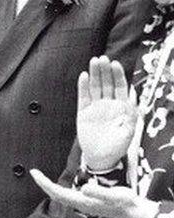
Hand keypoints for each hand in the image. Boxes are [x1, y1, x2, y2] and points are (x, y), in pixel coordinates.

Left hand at [31, 169, 159, 217]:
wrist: (135, 212)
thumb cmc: (126, 204)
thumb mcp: (116, 196)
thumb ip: (100, 193)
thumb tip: (83, 188)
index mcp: (83, 201)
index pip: (58, 192)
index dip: (45, 183)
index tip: (35, 173)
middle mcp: (80, 203)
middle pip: (56, 194)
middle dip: (44, 183)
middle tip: (34, 172)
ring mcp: (84, 203)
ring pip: (61, 195)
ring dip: (50, 186)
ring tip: (42, 176)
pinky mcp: (88, 200)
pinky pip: (68, 194)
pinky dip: (60, 188)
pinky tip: (60, 183)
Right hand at [76, 56, 136, 170]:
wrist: (101, 158)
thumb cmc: (117, 146)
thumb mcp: (129, 131)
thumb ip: (131, 114)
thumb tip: (133, 97)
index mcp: (121, 107)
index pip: (120, 87)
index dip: (118, 76)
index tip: (115, 64)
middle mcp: (108, 104)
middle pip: (106, 83)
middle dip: (105, 71)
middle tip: (102, 59)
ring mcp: (95, 107)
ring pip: (95, 87)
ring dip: (94, 74)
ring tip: (93, 62)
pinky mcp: (83, 112)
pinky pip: (83, 97)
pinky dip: (83, 86)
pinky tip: (83, 76)